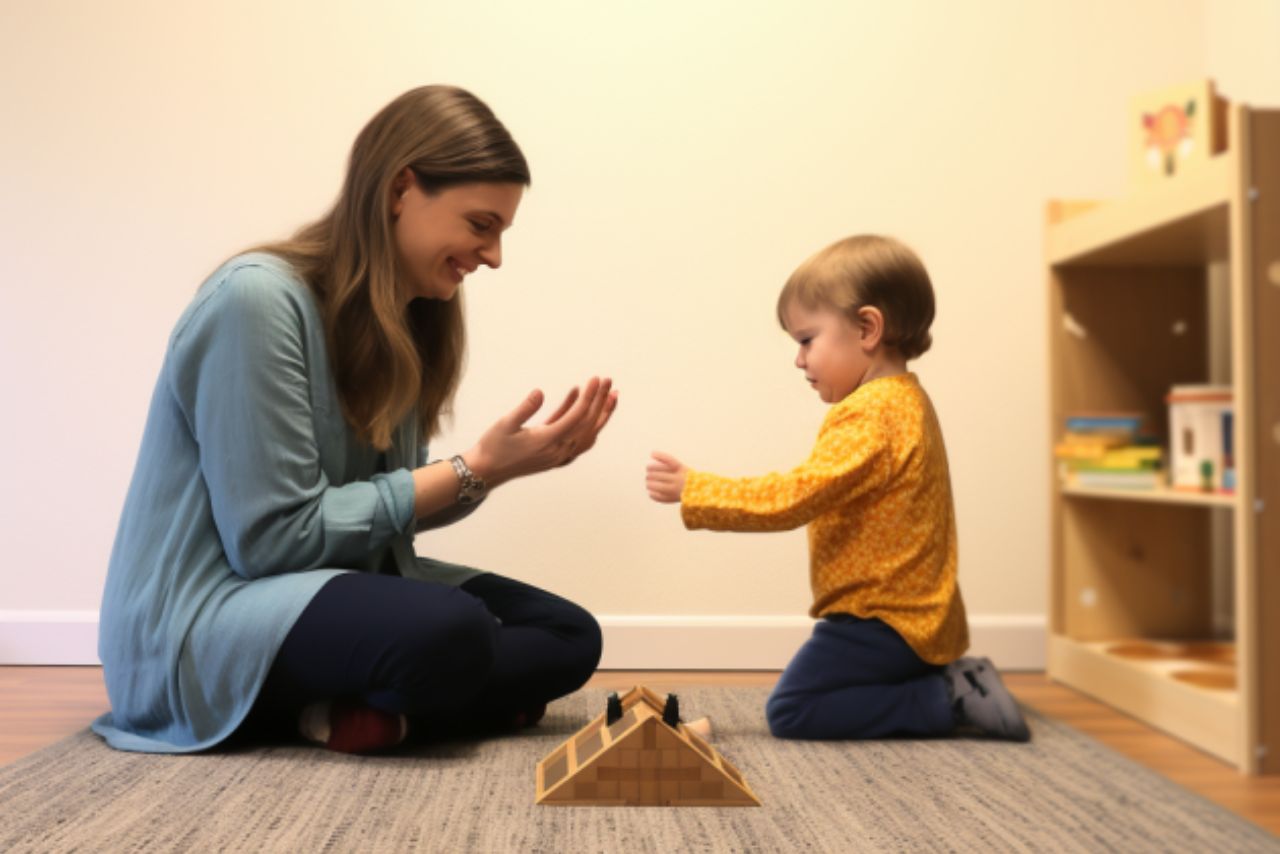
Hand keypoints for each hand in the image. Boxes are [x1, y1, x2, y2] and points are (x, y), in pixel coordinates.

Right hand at [466, 377, 617, 486]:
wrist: (486, 471)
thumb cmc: (493, 446)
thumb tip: (539, 392)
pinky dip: (584, 422)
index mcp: (548, 441)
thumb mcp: (505, 424)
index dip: (589, 397)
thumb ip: (525, 408)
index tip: (596, 379)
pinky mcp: (555, 456)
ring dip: (600, 415)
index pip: (577, 417)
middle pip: (588, 424)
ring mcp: (559, 455)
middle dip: (601, 402)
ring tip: (610, 395)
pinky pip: (577, 438)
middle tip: (609, 382)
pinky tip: (577, 400)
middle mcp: (558, 450)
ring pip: (588, 434)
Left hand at [646, 451, 687, 502]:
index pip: (670, 460)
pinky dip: (653, 494)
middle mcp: (679, 479)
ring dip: (649, 484)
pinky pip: (659, 497)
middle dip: (650, 474)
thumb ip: (667, 462)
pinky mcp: (673, 499)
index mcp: (682, 469)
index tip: (652, 453)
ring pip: (658, 486)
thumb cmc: (685, 478)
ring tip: (648, 483)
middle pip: (659, 475)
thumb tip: (651, 456)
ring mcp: (676, 490)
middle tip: (648, 475)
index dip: (660, 456)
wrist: (699, 492)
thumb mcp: (680, 467)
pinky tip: (651, 492)